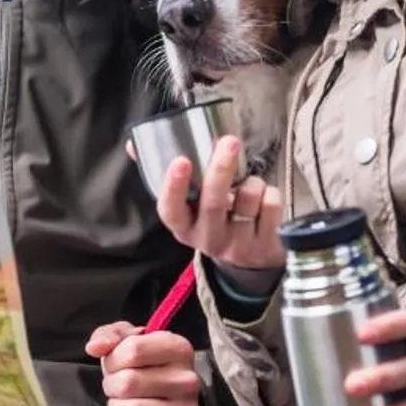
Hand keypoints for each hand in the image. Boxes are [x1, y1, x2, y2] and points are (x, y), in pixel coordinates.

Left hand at [87, 321, 201, 405]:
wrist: (165, 401)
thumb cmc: (143, 368)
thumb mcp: (127, 342)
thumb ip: (109, 335)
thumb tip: (94, 347)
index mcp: (178, 349)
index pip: (133, 350)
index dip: (113, 360)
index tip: (116, 366)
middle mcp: (187, 380)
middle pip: (129, 383)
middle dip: (112, 387)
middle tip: (117, 388)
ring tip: (123, 404)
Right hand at [153, 135, 286, 277]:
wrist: (250, 262)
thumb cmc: (216, 222)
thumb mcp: (189, 209)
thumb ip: (164, 177)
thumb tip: (133, 145)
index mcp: (184, 227)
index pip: (171, 211)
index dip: (174, 186)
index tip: (180, 160)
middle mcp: (209, 239)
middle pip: (213, 203)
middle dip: (220, 169)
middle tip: (228, 142)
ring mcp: (239, 245)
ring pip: (248, 198)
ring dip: (252, 180)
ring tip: (248, 183)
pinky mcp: (266, 245)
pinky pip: (271, 205)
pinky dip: (270, 192)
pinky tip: (263, 200)